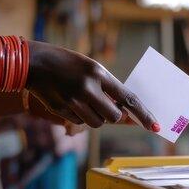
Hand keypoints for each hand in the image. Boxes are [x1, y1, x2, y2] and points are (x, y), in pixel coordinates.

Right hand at [25, 41, 158, 131]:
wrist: (34, 63)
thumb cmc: (67, 63)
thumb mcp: (90, 68)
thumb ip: (107, 87)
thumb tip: (124, 111)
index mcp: (98, 73)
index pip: (128, 98)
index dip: (143, 114)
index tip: (154, 126)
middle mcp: (87, 88)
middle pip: (113, 116)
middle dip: (113, 115)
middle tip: (106, 105)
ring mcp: (73, 101)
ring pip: (97, 123)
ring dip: (97, 117)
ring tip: (86, 101)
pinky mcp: (61, 110)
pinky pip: (80, 122)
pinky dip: (81, 116)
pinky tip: (71, 102)